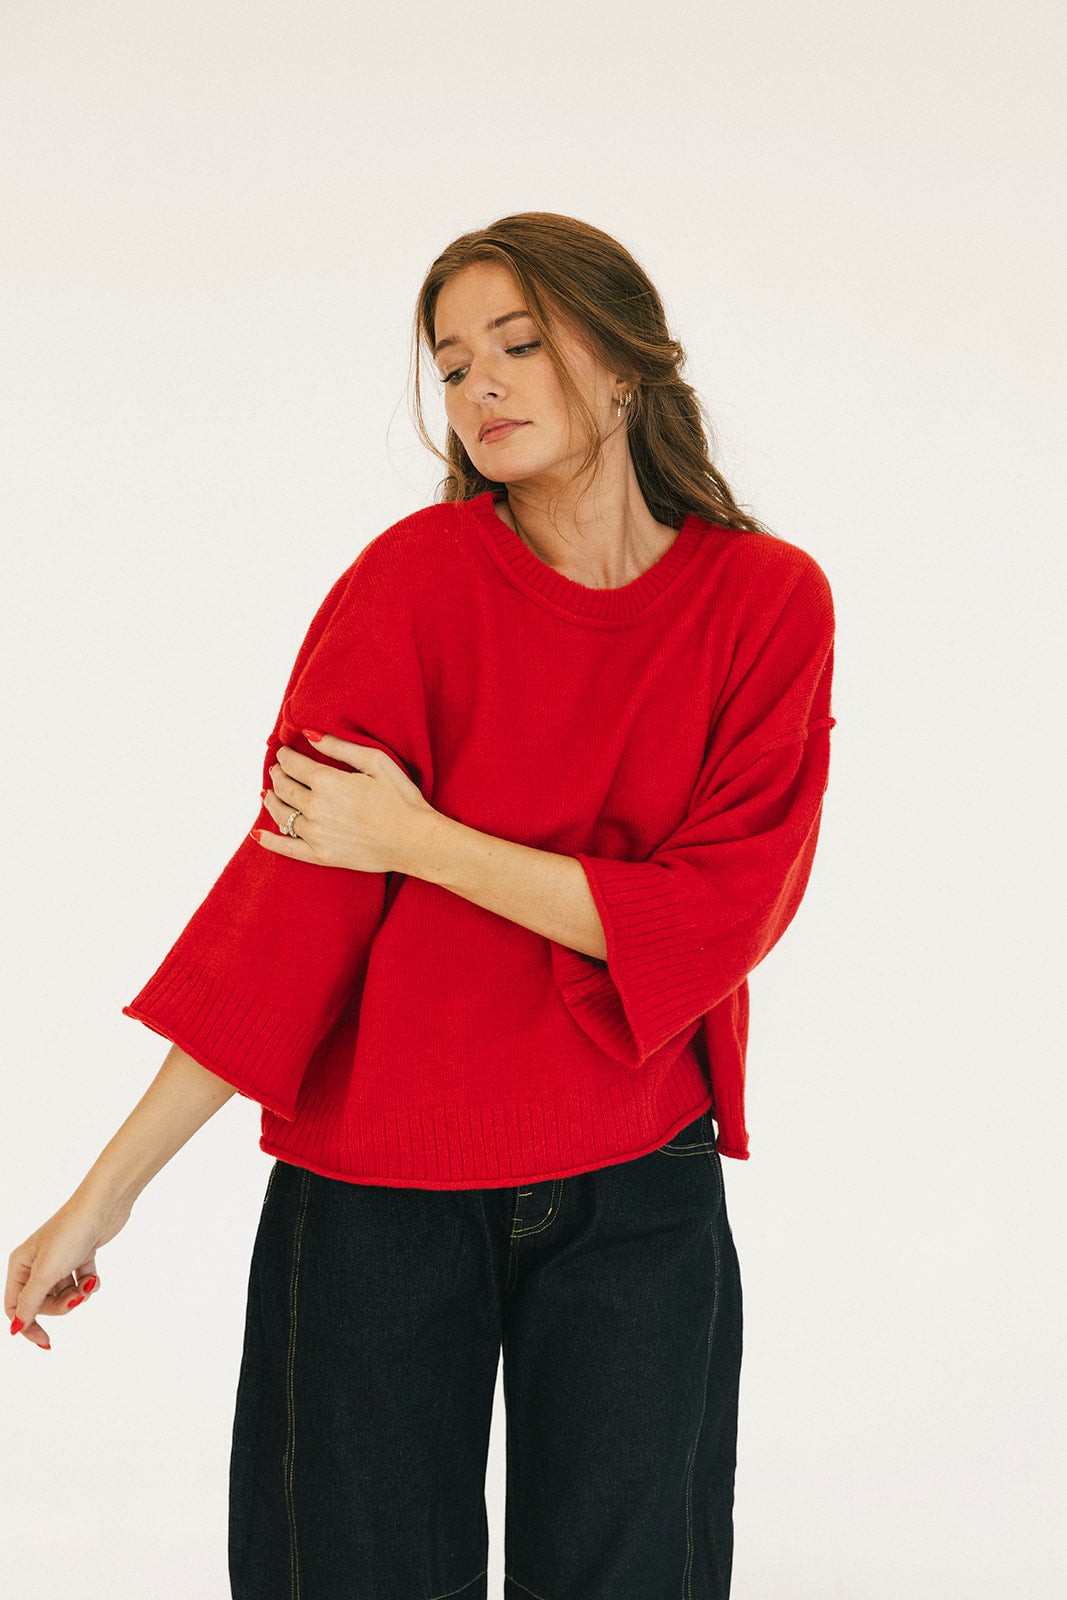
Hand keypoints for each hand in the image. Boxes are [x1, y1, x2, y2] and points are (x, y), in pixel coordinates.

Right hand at [7, 1190, 131, 1349]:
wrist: (103, 1206)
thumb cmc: (70, 1234)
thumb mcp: (45, 1273)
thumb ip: (30, 1303)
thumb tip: (16, 1327)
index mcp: (20, 1265)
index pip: (16, 1307)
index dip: (28, 1325)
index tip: (45, 1340)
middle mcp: (36, 1262)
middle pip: (43, 1303)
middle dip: (62, 1306)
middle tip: (76, 1298)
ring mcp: (59, 1259)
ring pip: (64, 1294)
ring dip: (78, 1295)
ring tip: (88, 1284)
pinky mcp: (80, 1256)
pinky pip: (81, 1282)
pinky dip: (89, 1283)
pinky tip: (95, 1276)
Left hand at [255, 731, 437, 874]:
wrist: (416, 841)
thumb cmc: (401, 798)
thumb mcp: (376, 762)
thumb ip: (340, 747)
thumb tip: (309, 735)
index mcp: (328, 782)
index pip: (293, 764)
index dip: (285, 755)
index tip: (285, 752)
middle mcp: (316, 808)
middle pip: (284, 787)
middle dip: (277, 774)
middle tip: (277, 769)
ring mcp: (316, 834)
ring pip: (281, 813)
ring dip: (271, 799)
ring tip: (268, 792)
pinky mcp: (321, 855)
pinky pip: (286, 848)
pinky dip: (269, 840)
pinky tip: (258, 834)